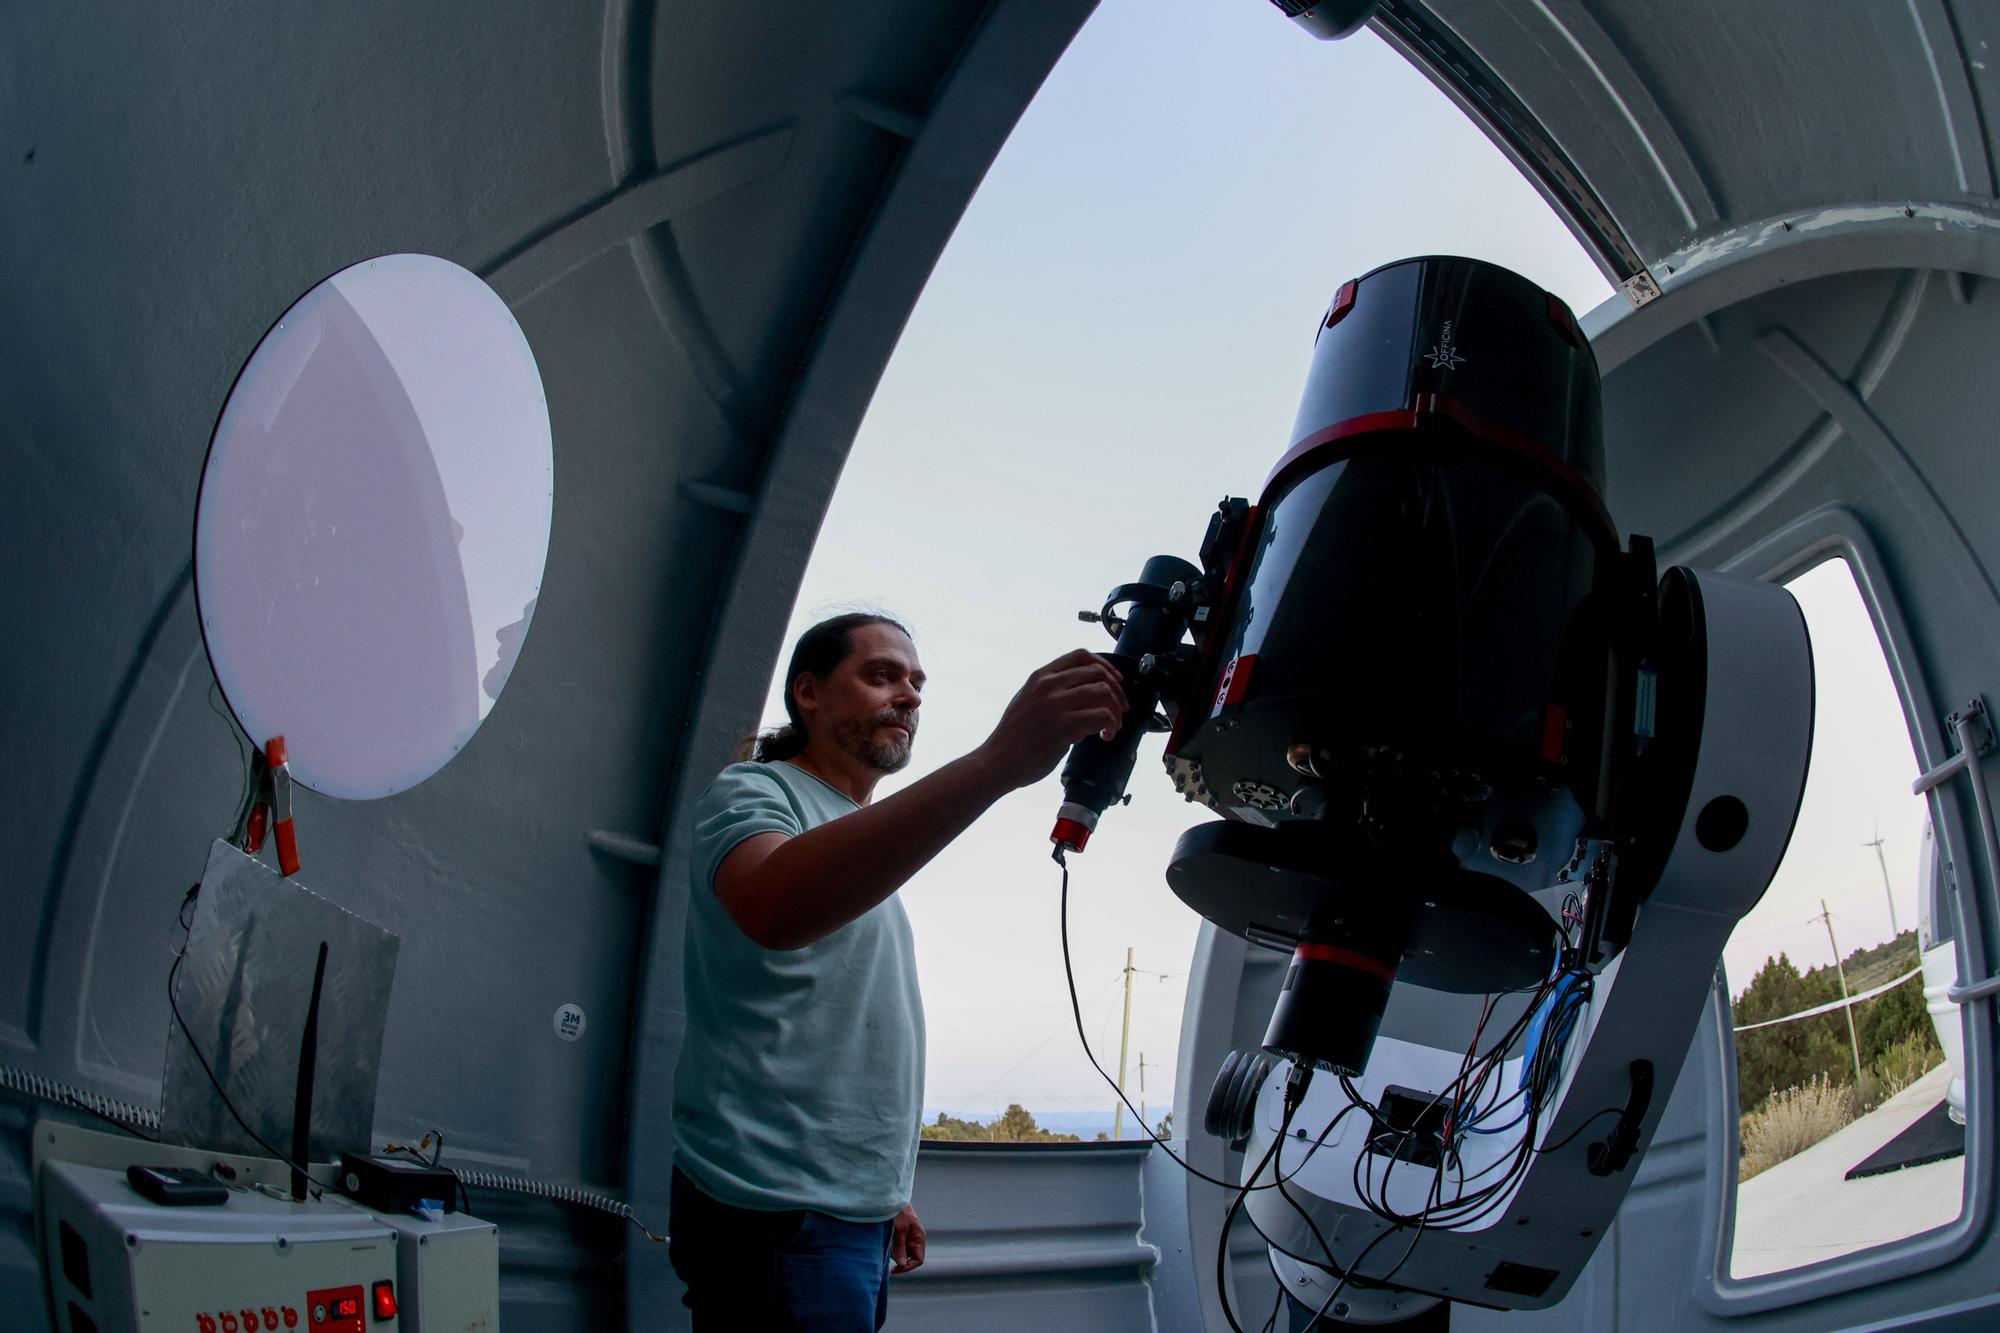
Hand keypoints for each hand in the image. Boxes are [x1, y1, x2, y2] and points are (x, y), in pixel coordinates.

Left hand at [890, 1203, 925, 1273]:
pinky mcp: (898, 1236)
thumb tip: (900, 1264)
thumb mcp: (900, 1229)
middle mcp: (914, 1241)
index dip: (908, 1267)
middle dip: (898, 1260)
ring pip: (900, 1254)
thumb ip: (900, 1246)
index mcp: (919, 1239)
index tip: (895, 1269)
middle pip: (908, 1259)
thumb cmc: (899, 1211)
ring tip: (885, 1245)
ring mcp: (906, 1239)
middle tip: (886, 1260)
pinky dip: (889, 1248)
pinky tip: (884, 1242)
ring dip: (893, 1254)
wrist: (892, 1197)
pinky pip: (895, 1248)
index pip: (918, 1260)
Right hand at [974, 649, 1129, 790]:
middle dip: (1117, 691)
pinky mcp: (1063, 727)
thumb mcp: (1027, 701)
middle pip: (1098, 673)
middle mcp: (1048, 685)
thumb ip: (1051, 692)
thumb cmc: (1013, 738)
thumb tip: (1085, 694)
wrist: (997, 762)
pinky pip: (1101, 717)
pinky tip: (1104, 736)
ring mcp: (1055, 705)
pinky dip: (1110, 726)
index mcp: (1040, 677)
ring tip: (1113, 726)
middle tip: (1121, 708)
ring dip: (1116, 711)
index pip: (1081, 656)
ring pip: (1103, 693)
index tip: (1115, 681)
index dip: (1105, 666)